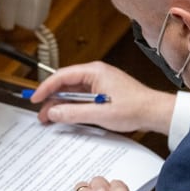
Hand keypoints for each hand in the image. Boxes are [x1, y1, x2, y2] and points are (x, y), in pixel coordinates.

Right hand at [30, 61, 175, 134]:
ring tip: (50, 118)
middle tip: (42, 113)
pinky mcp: (103, 93)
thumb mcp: (100, 113)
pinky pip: (82, 98)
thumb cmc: (134, 107)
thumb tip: (54, 112)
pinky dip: (72, 107)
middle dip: (52, 99)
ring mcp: (99, 83)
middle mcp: (96, 74)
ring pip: (73, 93)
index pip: (62, 76)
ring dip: (61, 105)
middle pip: (65, 84)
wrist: (154, 112)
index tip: (35, 98)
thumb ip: (73, 112)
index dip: (46, 88)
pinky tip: (66, 116)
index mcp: (94, 72)